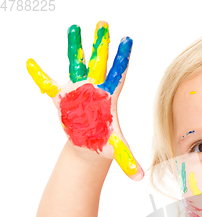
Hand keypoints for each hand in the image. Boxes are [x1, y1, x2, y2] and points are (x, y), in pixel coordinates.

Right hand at [26, 21, 143, 179]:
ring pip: (76, 65)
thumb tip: (140, 178)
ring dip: (75, 48)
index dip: (122, 59)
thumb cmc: (104, 143)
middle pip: (98, 63)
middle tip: (104, 24)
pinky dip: (39, 75)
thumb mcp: (116, 150)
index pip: (118, 75)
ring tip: (74, 27)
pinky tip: (31, 62)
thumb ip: (128, 160)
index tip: (128, 40)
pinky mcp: (62, 97)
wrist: (89, 145)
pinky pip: (48, 85)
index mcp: (109, 98)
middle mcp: (94, 89)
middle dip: (100, 44)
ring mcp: (77, 90)